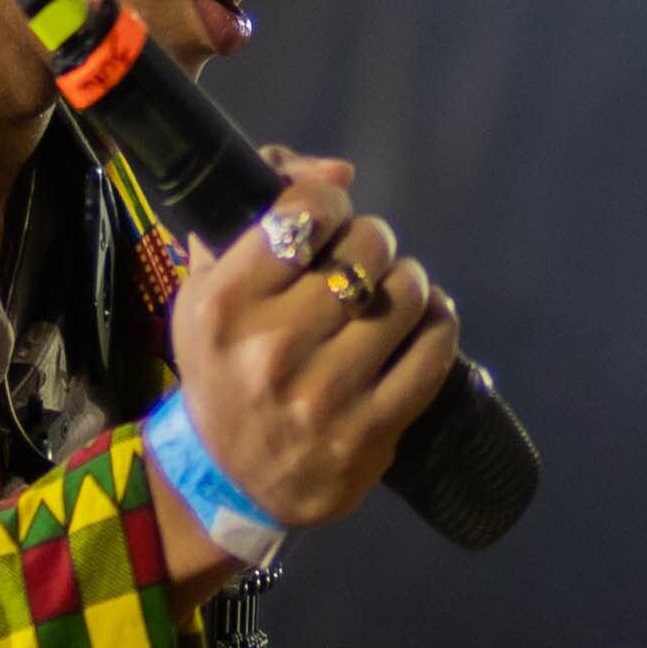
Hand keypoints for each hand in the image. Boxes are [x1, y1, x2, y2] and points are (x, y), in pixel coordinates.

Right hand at [152, 151, 460, 582]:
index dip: (327, 200)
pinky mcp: (372, 429)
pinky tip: (425, 319)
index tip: (329, 216)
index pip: (303, 212)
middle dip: (372, 241)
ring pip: (406, 294)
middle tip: (364, 259)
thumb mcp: (207, 290)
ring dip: (409, 280)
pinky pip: (433, 353)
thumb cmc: (221, 368)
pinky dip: (438, 323)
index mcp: (226, 305)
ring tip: (393, 289)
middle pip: (365, 248)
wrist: (228, 479)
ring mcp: (328, 394)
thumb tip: (338, 168)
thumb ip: (257, 210)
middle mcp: (275, 347)